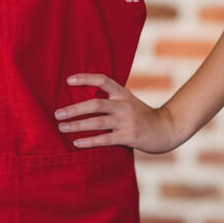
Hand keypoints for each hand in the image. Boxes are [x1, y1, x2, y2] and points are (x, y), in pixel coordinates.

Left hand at [54, 73, 184, 154]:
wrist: (166, 129)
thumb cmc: (141, 116)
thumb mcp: (128, 102)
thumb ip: (111, 100)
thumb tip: (83, 102)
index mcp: (122, 93)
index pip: (102, 81)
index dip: (85, 79)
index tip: (68, 80)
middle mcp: (124, 105)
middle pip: (95, 104)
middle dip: (74, 109)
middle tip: (57, 114)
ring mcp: (127, 121)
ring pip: (97, 122)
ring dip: (77, 125)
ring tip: (62, 127)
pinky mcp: (129, 137)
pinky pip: (105, 139)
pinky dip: (89, 141)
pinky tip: (76, 143)